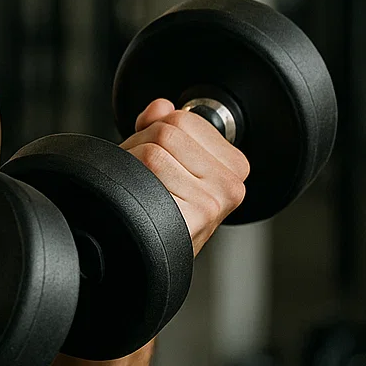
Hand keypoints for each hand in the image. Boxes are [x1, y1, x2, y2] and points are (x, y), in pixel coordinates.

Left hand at [121, 99, 249, 253]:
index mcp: (235, 166)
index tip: (159, 161)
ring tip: (141, 191)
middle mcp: (232, 185)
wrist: (144, 260)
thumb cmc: (159, 213)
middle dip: (142, 148)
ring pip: (154, 149)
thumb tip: (161, 106)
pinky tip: (140, 204)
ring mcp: (216, 201)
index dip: (156, 133)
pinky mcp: (196, 214)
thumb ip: (167, 125)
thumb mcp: (170, 163)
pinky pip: (148, 170)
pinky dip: (130, 182)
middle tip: (143, 179)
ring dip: (132, 165)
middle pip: (167, 130)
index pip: (182, 118)